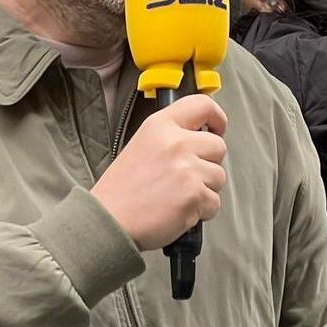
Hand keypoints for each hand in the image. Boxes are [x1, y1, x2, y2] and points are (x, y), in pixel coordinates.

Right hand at [92, 94, 227, 250]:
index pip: (202, 105)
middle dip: (209, 164)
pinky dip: (201, 211)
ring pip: (219, 176)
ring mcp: (187, 168)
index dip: (217, 117)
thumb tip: (199, 139)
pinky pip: (214, 202)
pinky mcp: (194, 194)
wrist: (107, 221)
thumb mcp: (141, 145)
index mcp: (160, 126)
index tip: (217, 128)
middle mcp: (176, 143)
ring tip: (176, 195)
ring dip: (205, 189)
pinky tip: (178, 210)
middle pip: (218, 146)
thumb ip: (171, 137)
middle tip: (185, 177)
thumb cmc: (120, 191)